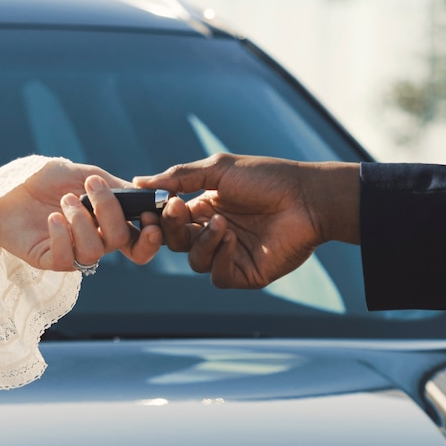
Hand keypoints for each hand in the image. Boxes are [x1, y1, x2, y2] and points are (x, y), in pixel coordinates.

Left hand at [0, 160, 163, 271]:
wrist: (2, 191)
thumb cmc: (41, 181)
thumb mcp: (80, 174)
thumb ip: (112, 185)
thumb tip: (145, 194)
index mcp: (106, 221)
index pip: (139, 240)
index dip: (151, 236)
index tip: (148, 217)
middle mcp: (93, 240)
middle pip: (121, 240)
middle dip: (110, 211)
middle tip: (92, 186)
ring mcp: (72, 252)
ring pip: (95, 250)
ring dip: (82, 221)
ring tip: (64, 200)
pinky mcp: (48, 260)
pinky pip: (66, 259)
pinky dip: (62, 236)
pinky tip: (52, 217)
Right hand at [135, 155, 359, 288]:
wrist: (306, 199)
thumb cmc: (267, 178)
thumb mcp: (218, 170)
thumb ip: (179, 177)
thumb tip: (139, 181)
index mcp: (206, 207)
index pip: (171, 219)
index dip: (158, 216)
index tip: (148, 208)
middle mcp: (215, 232)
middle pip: (176, 242)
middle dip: (171, 228)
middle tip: (175, 210)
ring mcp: (230, 254)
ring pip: (195, 260)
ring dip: (202, 241)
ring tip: (222, 223)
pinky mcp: (246, 273)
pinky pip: (217, 275)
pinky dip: (219, 258)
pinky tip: (232, 239)